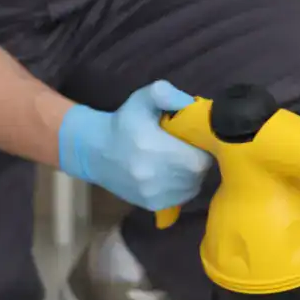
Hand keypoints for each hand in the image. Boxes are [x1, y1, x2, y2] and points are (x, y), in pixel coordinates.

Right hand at [58, 80, 210, 211]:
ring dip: (192, 174)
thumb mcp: (142, 99)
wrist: (95, 151)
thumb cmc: (124, 122)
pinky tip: (172, 173)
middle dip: (199, 159)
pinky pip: (182, 198)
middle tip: (189, 147)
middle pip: (198, 174)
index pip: (199, 158)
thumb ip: (167, 94)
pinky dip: (183, 186)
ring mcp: (152, 193)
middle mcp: (153, 175)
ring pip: (192, 187)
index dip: (204, 148)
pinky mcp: (152, 204)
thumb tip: (191, 104)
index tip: (196, 138)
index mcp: (152, 147)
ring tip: (179, 160)